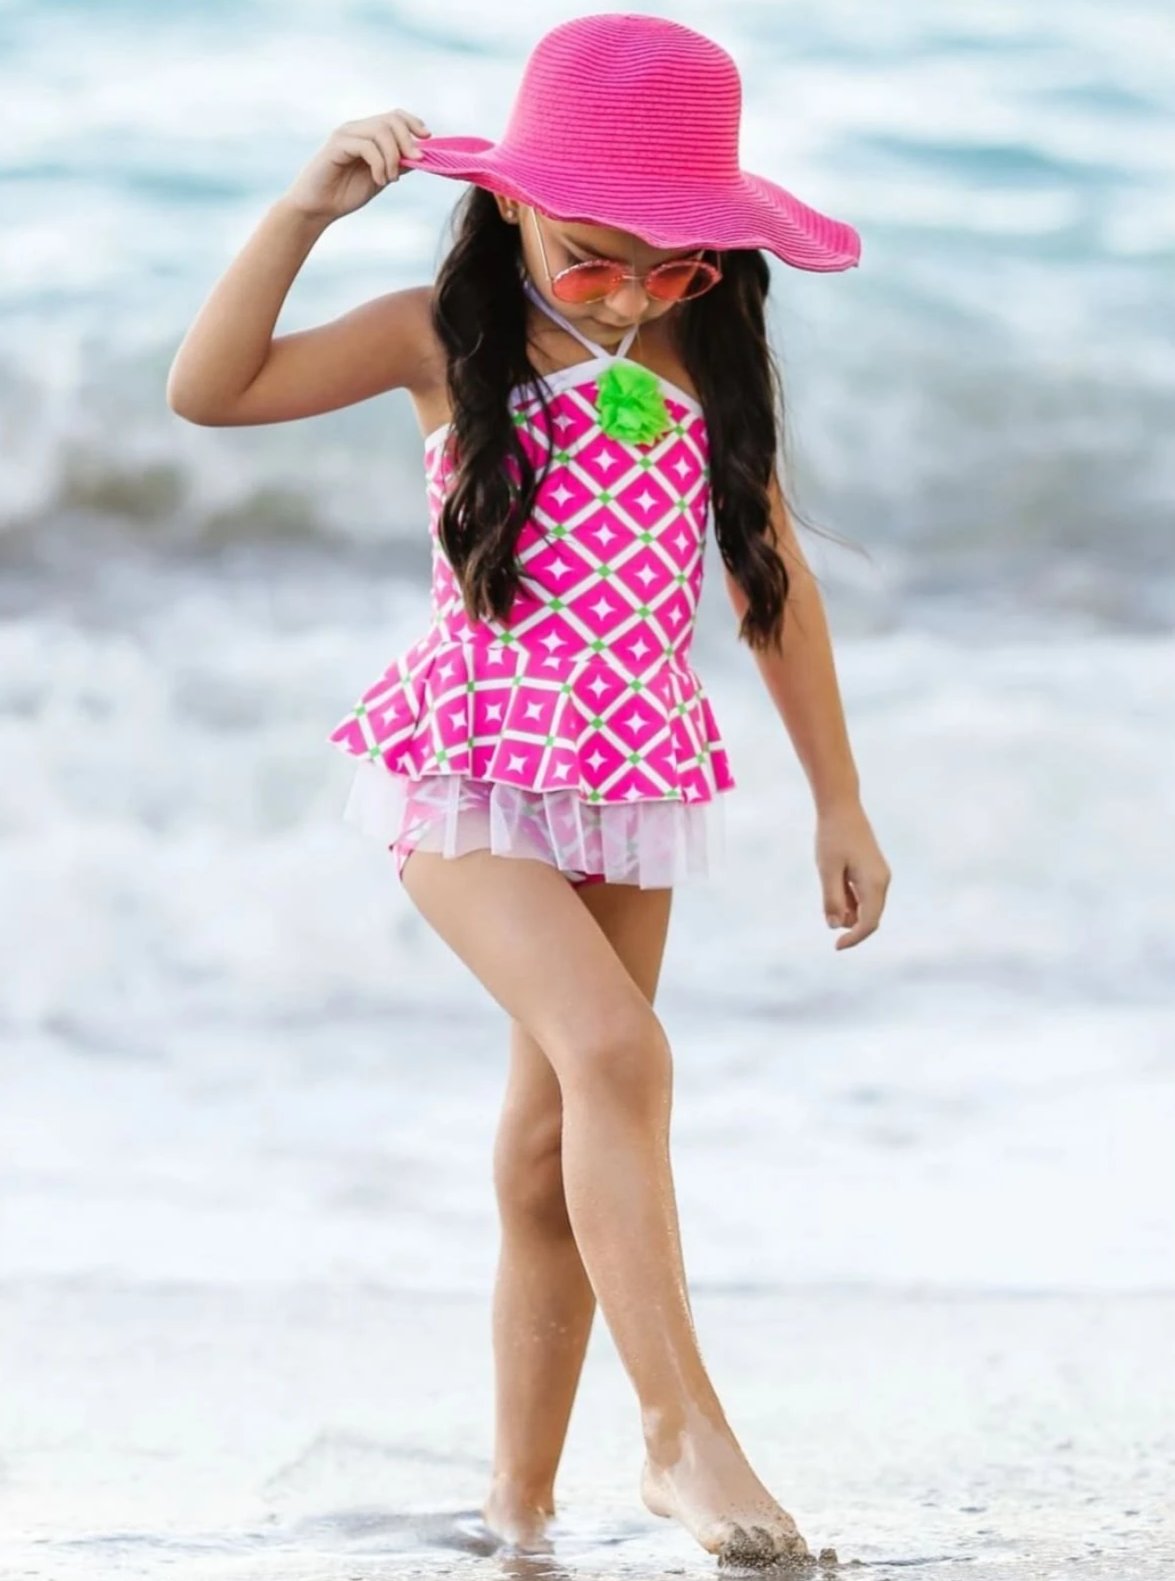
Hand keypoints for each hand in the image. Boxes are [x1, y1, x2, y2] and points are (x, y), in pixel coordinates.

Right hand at [282, 108, 430, 221]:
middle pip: (391, 120)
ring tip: (391, 179)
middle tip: (415, 162)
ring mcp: (345, 135)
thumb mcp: (381, 177)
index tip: (427, 138)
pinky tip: (379, 181)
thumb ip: (398, 165)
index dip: (413, 123)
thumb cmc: (347, 193)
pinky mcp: (336, 146)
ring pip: (381, 132)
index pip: (394, 116)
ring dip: (393, 157)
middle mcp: (356, 129)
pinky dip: (379, 164)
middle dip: (408, 141)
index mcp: (367, 133)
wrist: (319, 207)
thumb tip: (422, 155)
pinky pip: (366, 146)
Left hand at [814, 798, 890, 949]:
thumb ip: (832, 899)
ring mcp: (880, 876)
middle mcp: (882, 881)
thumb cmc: (832, 837)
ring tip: (831, 882)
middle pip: (870, 918)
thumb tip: (835, 926)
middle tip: (827, 908)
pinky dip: (849, 898)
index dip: (854, 938)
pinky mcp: (873, 871)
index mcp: (874, 883)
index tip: (836, 946)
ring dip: (847, 908)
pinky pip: (863, 895)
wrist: (841, 808)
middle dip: (849, 923)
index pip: (868, 922)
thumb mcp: (827, 869)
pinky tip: (836, 881)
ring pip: (865, 907)